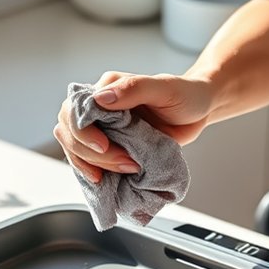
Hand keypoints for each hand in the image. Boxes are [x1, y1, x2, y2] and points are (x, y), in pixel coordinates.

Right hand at [53, 71, 212, 182]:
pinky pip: (90, 162)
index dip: (82, 132)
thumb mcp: (164, 87)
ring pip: (76, 150)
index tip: (104, 146)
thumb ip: (133, 88)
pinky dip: (95, 173)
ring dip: (94, 166)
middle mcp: (99, 109)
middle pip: (69, 133)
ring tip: (127, 170)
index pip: (73, 110)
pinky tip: (107, 180)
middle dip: (91, 154)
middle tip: (125, 162)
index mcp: (107, 89)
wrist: (198, 110)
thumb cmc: (185, 94)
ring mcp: (103, 130)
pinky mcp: (111, 148)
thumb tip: (102, 98)